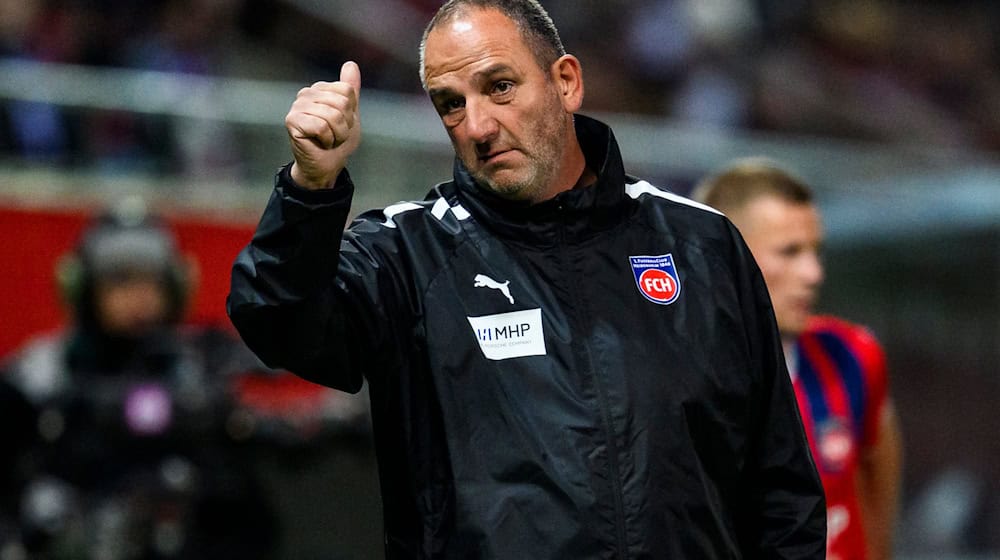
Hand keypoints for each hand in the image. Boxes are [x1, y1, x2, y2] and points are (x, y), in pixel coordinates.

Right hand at [286, 61, 361, 188]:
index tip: (342, 124)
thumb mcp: (350, 114)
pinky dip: (327, 140)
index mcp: (320, 89)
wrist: (326, 165)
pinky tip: (319, 143)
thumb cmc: (337, 142)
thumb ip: (351, 90)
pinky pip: (321, 126)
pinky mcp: (292, 121)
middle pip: (341, 103)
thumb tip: (351, 64)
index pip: (347, 90)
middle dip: (344, 125)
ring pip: (332, 115)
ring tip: (328, 139)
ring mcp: (297, 106)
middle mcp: (306, 93)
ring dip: (337, 135)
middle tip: (335, 134)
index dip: (350, 112)